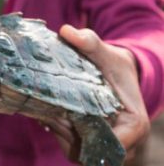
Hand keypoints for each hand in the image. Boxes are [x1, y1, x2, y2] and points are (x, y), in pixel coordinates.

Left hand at [38, 25, 148, 164]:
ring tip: (48, 111)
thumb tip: (67, 32)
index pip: (115, 144)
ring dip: (61, 134)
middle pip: (93, 151)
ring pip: (80, 152)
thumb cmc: (113, 64)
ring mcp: (109, 144)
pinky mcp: (94, 144)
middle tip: (50, 113)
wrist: (114, 72)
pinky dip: (59, 135)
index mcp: (135, 123)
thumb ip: (88, 41)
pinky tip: (49, 115)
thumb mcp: (103, 50)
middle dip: (69, 133)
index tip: (68, 117)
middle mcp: (126, 140)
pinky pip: (74, 149)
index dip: (90, 135)